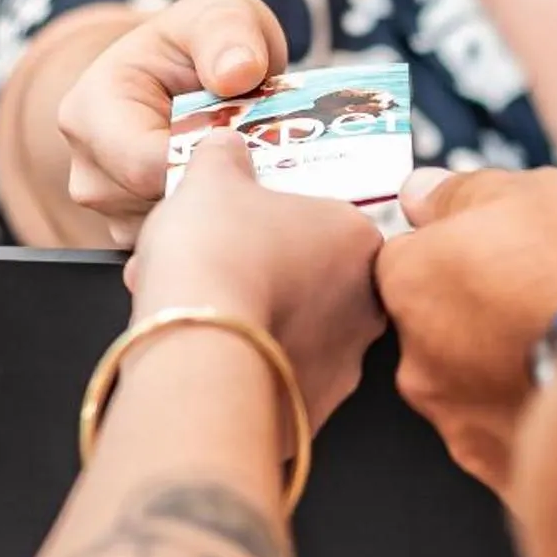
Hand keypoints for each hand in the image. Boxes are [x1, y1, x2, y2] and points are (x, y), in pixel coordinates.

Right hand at [57, 0, 288, 246]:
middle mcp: (87, 168)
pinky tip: (241, 195)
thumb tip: (238, 71)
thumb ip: (228, 34)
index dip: (205, 162)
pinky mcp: (136, 234)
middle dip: (217, 188)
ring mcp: (109, 209)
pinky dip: (218, 228)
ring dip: (222, 211)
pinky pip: (183, 248)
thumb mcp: (221, 17)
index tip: (249, 145)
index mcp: (90, 110)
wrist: (190, 76)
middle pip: (157, 206)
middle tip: (264, 158)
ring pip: (174, 234)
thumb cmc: (201, 44)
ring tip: (251, 171)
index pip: (144, 165)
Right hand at [126, 131, 387, 428]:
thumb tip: (225, 146)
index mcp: (359, 239)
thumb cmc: (217, 255)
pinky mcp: (313, 410)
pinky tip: (200, 353)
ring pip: (289, 331)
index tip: (237, 226)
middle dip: (257, 273)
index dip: (272, 222)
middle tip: (208, 267)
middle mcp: (367, 306)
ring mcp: (344, 364)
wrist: (201, 350)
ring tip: (189, 309)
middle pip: (308, 280)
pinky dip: (241, 365)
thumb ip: (225, 154)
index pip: (327, 222)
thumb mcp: (211, 176)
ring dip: (246, 318)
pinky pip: (274, 377)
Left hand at [375, 168, 556, 503]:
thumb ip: (466, 194)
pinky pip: (517, 435)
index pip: (411, 258)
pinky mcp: (507, 477)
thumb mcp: (540, 191)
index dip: (463, 247)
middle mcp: (419, 361)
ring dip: (514, 368)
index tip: (510, 246)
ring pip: (479, 386)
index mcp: (415, 281)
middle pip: (442, 326)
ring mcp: (461, 427)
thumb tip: (421, 191)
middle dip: (487, 313)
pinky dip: (543, 416)